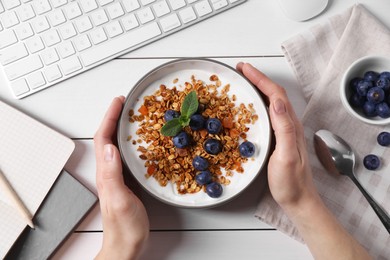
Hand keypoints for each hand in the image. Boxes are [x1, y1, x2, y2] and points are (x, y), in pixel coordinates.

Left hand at [94, 96, 148, 259]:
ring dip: (122, 128)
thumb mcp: (119, 199)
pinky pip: (127, 156)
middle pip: (108, 137)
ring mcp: (118, 176)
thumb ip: (113, 174)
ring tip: (133, 117)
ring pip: (117, 145)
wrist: (126, 245)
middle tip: (127, 104)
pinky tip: (142, 142)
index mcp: (106, 173)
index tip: (119, 102)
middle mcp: (109, 172)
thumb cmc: (124, 227)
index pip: (103, 138)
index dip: (109, 118)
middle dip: (115, 117)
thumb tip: (110, 147)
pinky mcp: (127, 182)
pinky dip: (132, 143)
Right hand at [236, 62, 316, 208]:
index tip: (244, 69)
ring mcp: (285, 132)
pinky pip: (269, 114)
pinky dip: (258, 103)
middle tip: (241, 71)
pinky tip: (250, 107)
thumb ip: (284, 129)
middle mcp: (289, 124)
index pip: (275, 95)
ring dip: (258, 89)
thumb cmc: (291, 182)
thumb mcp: (287, 156)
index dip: (260, 79)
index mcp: (290, 125)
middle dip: (258, 79)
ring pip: (272, 102)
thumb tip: (276, 102)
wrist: (299, 200)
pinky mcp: (279, 139)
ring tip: (244, 83)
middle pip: (274, 94)